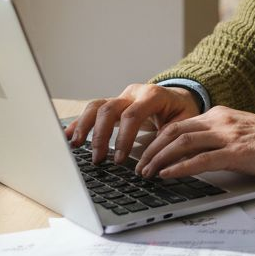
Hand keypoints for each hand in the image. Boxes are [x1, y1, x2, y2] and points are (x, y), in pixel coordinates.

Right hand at [63, 83, 201, 163]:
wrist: (181, 97)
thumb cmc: (183, 111)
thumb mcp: (185, 123)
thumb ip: (171, 139)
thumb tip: (157, 162)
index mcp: (153, 95)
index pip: (132, 115)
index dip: (124, 138)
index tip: (120, 159)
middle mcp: (133, 93)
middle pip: (109, 109)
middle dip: (101, 136)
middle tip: (99, 159)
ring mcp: (121, 97)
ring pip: (97, 106)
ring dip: (85, 127)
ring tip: (76, 145)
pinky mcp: (114, 104)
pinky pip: (93, 110)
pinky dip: (80, 122)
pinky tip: (68, 135)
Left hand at [135, 107, 254, 179]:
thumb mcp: (240, 132)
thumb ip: (218, 137)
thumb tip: (194, 154)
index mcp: (219, 114)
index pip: (178, 124)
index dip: (156, 139)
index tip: (143, 153)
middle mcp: (220, 120)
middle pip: (174, 131)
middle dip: (151, 149)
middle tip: (138, 166)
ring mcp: (228, 135)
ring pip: (182, 143)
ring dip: (159, 159)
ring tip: (146, 173)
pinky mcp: (237, 152)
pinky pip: (201, 159)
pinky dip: (179, 167)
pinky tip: (166, 175)